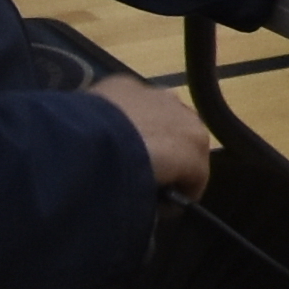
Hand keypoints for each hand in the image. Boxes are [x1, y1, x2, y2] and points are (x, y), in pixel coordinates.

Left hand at [97, 74, 209, 199]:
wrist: (90, 148)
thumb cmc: (128, 182)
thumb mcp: (151, 203)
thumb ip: (159, 201)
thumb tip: (150, 203)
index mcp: (198, 143)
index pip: (195, 172)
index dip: (178, 190)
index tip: (156, 205)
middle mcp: (185, 112)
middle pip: (181, 140)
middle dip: (166, 157)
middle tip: (137, 178)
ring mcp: (156, 94)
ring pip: (159, 115)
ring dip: (145, 131)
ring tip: (117, 153)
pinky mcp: (125, 82)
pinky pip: (130, 102)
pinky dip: (122, 114)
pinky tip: (102, 130)